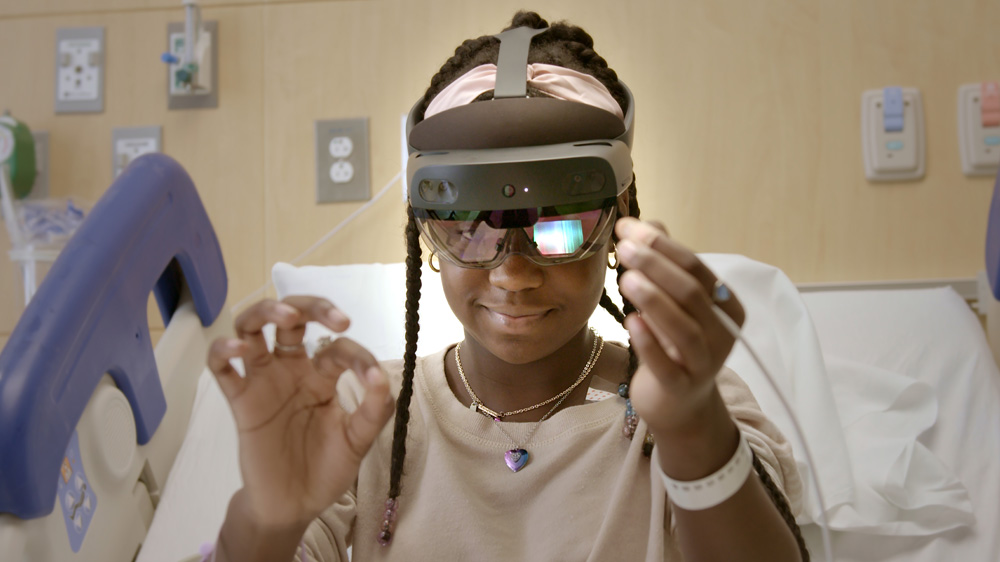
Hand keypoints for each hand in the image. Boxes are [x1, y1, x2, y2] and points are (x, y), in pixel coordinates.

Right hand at [207, 297, 394, 528]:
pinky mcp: (240, 401)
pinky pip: (221, 369)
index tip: (372, 378)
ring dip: (267, 312)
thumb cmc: (325, 470)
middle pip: (293, 319)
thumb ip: (372, 411)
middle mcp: (291, 370)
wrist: (293, 506)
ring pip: (253, 328)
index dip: (357, 356)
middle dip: (313, 307)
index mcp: (322, 376)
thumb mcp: (357, 441)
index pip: (337, 348)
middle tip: (338, 319)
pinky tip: (239, 348)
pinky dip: (223, 350)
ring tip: (287, 317)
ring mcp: (263, 381)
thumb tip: (383, 378)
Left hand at [614, 217, 744, 437]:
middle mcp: (721, 333)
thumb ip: (665, 264)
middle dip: (657, 266)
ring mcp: (704, 363)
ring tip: (626, 278)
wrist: (678, 403)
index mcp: (724, 305)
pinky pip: (667, 366)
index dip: (663, 245)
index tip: (629, 228)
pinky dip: (649, 342)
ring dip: (655, 300)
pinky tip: (631, 320)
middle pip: (692, 293)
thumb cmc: (673, 345)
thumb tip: (646, 224)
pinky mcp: (681, 388)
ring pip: (685, 329)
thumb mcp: (674, 303)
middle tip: (624, 247)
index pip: (697, 268)